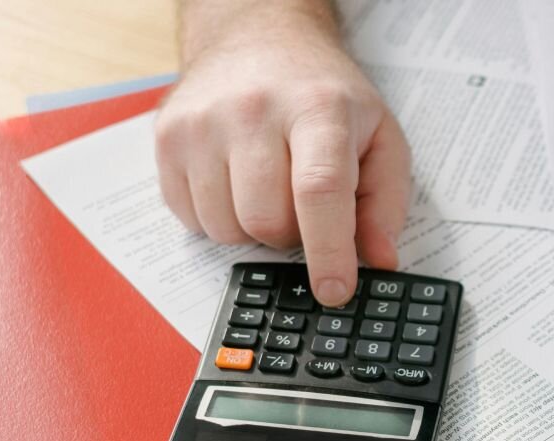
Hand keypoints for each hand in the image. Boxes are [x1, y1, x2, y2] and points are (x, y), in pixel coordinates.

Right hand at [154, 13, 410, 305]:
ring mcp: (202, 124)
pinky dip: (218, 218)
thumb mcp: (378, 133)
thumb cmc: (322, 93)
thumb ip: (386, 201)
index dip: (328, 251)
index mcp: (317, 108)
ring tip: (269, 188)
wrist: (258, 36)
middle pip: (266, 221)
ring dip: (253, 230)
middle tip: (303, 208)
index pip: (319, 190)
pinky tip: (235, 182)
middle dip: (291, 236)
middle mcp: (252, 110)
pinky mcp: (167, 138)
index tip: (335, 291)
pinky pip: (191, 219)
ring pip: (225, 229)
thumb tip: (379, 260)